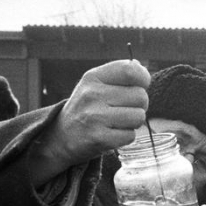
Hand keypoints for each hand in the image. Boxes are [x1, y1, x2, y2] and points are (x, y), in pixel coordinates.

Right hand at [28, 59, 150, 184]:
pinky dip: (126, 137)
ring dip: (134, 123)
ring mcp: (94, 116)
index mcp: (93, 77)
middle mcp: (92, 94)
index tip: (140, 86)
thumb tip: (140, 66)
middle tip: (125, 109)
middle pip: (140, 96)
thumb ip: (118, 75)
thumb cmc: (86, 108)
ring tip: (118, 122)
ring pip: (138, 117)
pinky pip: (130, 136)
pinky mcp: (98, 138)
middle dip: (139, 105)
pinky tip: (112, 134)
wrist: (62, 137)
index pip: (131, 70)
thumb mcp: (95, 85)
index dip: (143, 79)